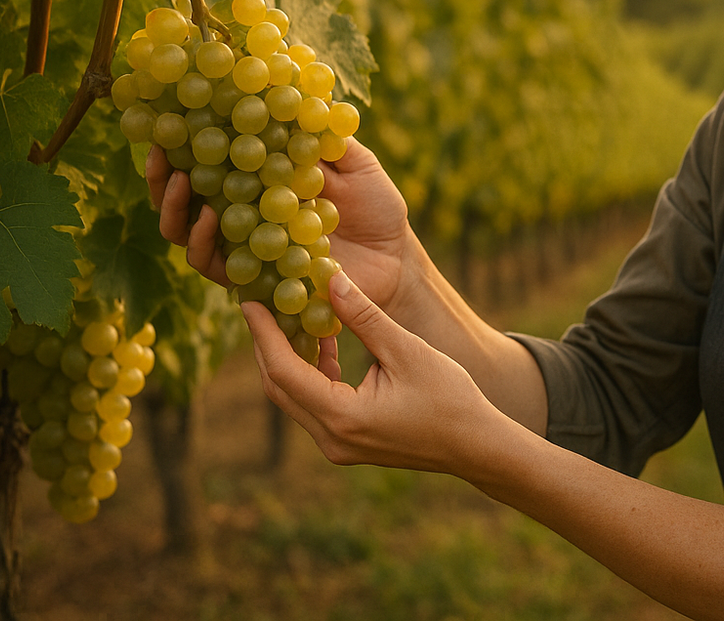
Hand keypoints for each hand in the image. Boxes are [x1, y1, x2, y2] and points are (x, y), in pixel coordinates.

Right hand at [147, 138, 432, 321]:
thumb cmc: (376, 207)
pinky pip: (214, 265)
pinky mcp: (253, 279)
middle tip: (160, 152)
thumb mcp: (354, 161)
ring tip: (182, 180)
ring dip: (176, 207)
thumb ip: (322, 135)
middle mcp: (241, 214)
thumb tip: (293, 92)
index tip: (168, 119)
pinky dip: (204, 242)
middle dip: (163, 177)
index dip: (182, 143)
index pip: (208, 162)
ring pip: (185, 233)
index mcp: (258, 182)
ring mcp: (244, 247)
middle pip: (181, 199)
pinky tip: (210, 218)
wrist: (396, 259)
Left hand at [243, 269, 505, 473]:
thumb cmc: (448, 397)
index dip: (264, 334)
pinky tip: (324, 345)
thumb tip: (329, 278)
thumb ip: (364, 316)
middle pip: (279, 387)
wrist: (474, 445)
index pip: (284, 371)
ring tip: (290, 316)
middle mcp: (330, 438)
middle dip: (268, 344)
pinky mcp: (346, 443)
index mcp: (342, 417)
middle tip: (261, 303)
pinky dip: (311, 374)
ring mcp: (336, 445)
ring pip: (293, 397)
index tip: (249, 301)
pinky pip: (313, 405)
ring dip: (289, 358)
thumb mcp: (406, 350)